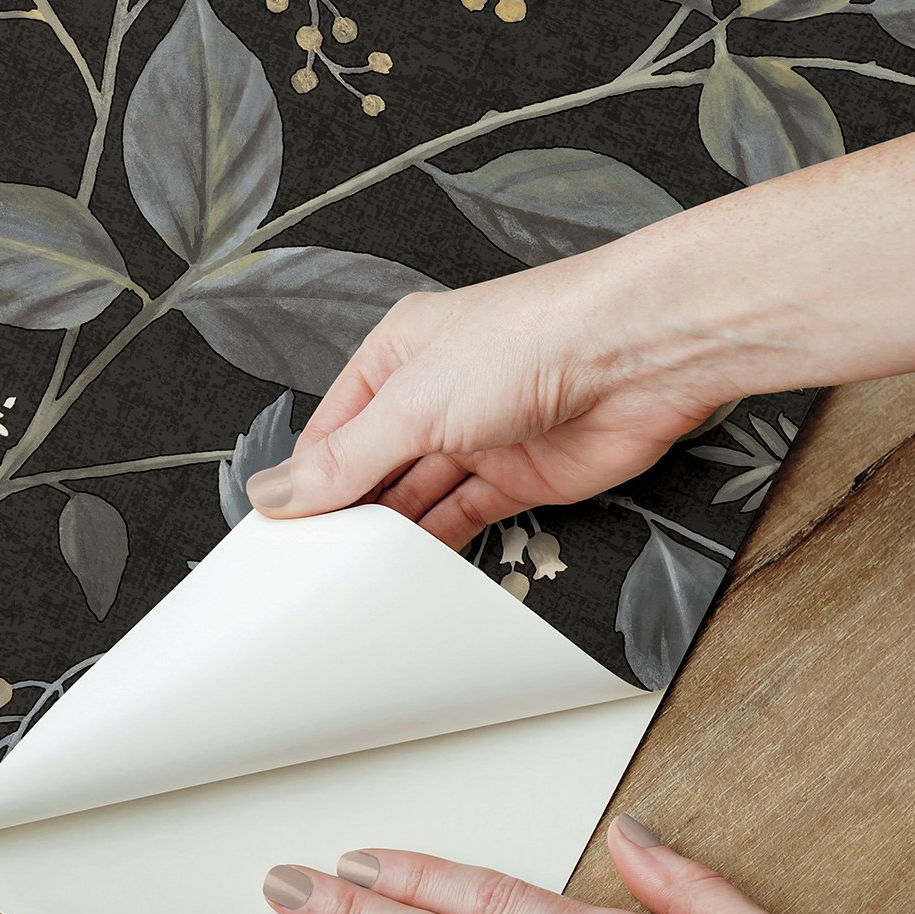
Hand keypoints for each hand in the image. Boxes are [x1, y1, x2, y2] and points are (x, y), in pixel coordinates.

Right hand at [246, 255, 730, 549]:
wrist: (635, 356)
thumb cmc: (531, 338)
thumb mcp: (413, 402)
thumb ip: (348, 457)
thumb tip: (279, 490)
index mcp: (397, 355)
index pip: (333, 427)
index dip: (305, 478)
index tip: (279, 529)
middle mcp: (436, 394)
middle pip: (375, 465)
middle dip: (348, 509)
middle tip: (312, 563)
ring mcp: (480, 436)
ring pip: (419, 496)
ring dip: (393, 532)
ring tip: (355, 574)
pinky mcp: (523, 476)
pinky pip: (468, 517)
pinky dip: (441, 544)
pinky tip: (413, 570)